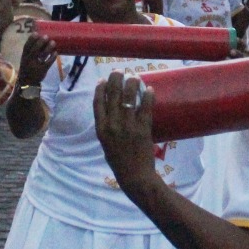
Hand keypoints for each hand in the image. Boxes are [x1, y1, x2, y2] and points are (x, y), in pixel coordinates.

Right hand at [17, 31, 56, 85]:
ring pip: (42, 56)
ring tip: (53, 42)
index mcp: (24, 57)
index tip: (36, 33)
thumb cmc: (28, 68)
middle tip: (46, 36)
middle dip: (40, 43)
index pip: (26, 47)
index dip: (30, 40)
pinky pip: (48, 63)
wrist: (28, 83)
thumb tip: (40, 39)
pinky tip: (56, 52)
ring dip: (48, 48)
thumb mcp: (26, 60)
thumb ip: (30, 52)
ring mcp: (35, 66)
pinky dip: (52, 57)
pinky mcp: (42, 71)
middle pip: (34, 50)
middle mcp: (29, 61)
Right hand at [93, 73, 158, 192]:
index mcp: (101, 129)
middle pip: (113, 95)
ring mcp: (128, 126)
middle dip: (116, 80)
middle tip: (120, 71)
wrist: (134, 176)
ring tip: (135, 77)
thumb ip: (107, 127)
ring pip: (130, 98)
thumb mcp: (106, 144)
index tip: (102, 80)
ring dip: (132, 84)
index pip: (98, 103)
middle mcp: (113, 125)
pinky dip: (148, 96)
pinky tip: (150, 89)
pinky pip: (146, 107)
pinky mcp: (143, 129)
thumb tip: (111, 110)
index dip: (100, 89)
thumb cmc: (119, 162)